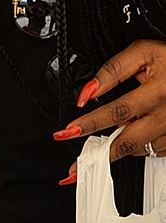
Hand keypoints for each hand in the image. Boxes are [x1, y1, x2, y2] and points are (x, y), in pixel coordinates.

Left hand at [54, 39, 165, 182]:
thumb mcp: (144, 53)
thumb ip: (114, 69)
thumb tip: (88, 91)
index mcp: (156, 93)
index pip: (116, 112)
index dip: (89, 124)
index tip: (66, 132)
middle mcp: (165, 115)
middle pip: (126, 143)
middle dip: (97, 157)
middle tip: (74, 169)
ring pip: (136, 150)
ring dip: (115, 151)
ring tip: (97, 150)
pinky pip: (151, 150)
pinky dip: (134, 147)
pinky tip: (126, 138)